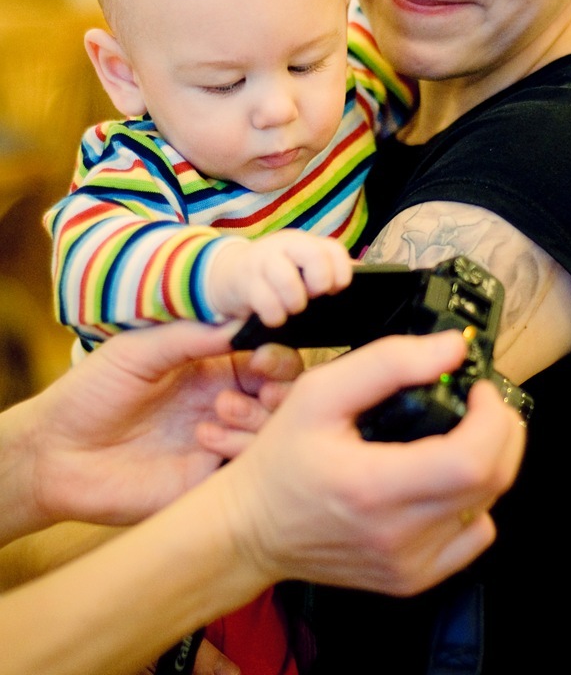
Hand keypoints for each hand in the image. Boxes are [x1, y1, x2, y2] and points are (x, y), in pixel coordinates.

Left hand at [18, 322, 301, 529]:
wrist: (56, 454)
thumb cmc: (91, 393)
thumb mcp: (138, 351)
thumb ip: (191, 336)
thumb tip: (242, 321)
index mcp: (212, 367)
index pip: (266, 357)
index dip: (276, 354)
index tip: (264, 355)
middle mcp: (224, 402)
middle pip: (284, 395)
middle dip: (282, 388)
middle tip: (262, 387)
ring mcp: (221, 441)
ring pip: (275, 432)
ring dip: (259, 417)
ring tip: (220, 410)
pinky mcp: (210, 480)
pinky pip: (250, 468)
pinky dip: (243, 449)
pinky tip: (207, 439)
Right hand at [209, 231, 352, 324]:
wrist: (228, 274)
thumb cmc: (274, 276)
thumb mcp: (300, 268)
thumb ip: (327, 270)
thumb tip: (359, 271)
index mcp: (305, 243)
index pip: (333, 249)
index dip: (341, 274)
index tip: (334, 291)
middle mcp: (286, 246)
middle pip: (315, 255)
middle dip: (319, 283)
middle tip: (312, 298)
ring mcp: (263, 261)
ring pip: (287, 279)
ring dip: (294, 302)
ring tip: (292, 309)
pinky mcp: (244, 280)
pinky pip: (265, 301)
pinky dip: (274, 316)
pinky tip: (274, 318)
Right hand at [218, 331, 525, 598]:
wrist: (250, 528)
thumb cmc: (280, 460)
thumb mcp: (320, 392)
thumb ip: (388, 363)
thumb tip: (450, 349)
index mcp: (374, 486)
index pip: (472, 461)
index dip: (492, 418)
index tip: (478, 390)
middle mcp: (398, 534)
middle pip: (492, 483)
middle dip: (501, 432)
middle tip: (480, 405)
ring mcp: (408, 564)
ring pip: (488, 508)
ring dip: (489, 464)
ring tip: (461, 436)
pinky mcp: (411, 578)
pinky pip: (472, 538)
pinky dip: (474, 502)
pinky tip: (444, 480)